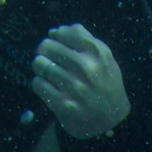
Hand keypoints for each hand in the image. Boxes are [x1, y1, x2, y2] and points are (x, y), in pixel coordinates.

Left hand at [31, 24, 130, 138]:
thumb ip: (84, 38)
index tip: (56, 42)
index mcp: (97, 53)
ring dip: (40, 67)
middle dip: (44, 50)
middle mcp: (86, 68)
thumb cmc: (106, 84)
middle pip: (47, 46)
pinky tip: (47, 85)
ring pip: (40, 64)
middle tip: (46, 56)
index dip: (56, 36)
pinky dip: (39, 83)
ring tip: (47, 71)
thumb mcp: (105, 58)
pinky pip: (38, 84)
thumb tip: (55, 31)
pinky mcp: (63, 103)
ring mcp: (74, 87)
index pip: (63, 33)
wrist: (113, 121)